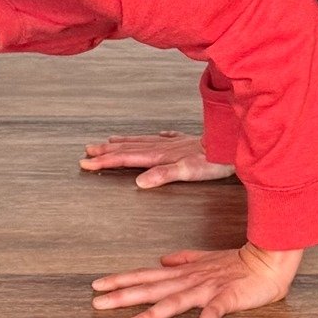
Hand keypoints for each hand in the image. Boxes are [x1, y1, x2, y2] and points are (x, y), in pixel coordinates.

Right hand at [79, 129, 233, 188]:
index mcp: (160, 156)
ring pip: (142, 141)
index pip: (126, 158)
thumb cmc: (213, 161)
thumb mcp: (187, 172)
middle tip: (87, 150)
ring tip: (109, 140)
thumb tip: (139, 182)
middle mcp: (163, 147)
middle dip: (106, 150)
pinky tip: (156, 134)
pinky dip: (154, 137)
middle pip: (129, 148)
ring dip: (123, 142)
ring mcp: (174, 143)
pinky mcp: (187, 142)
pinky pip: (164, 137)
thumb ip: (162, 175)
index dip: (104, 161)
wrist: (232, 144)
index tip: (85, 162)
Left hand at [91, 242, 303, 317]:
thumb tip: (162, 259)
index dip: (121, 280)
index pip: (146, 275)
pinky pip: (214, 312)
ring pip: (175, 301)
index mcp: (183, 273)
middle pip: (151, 288)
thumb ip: (183, 259)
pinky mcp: (227, 298)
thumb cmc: (238, 263)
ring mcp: (207, 289)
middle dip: (123, 295)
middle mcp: (189, 280)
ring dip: (153, 313)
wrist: (268, 261)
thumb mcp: (205, 259)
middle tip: (96, 302)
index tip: (97, 285)